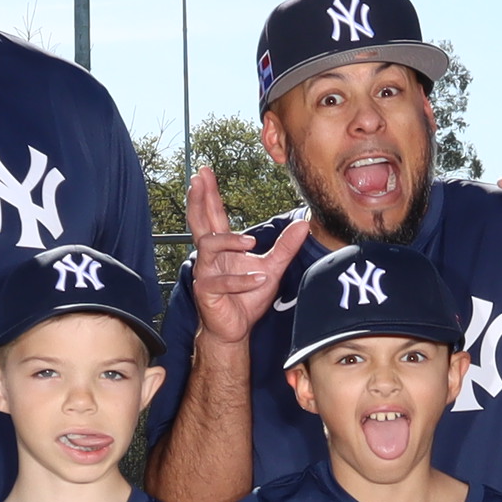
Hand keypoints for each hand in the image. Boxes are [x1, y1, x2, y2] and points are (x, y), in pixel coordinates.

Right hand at [181, 159, 307, 345]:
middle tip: (197, 179)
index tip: (204, 173)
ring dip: (230, 242)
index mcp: (223, 247)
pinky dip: (241, 280)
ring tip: (252, 244)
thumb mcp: (273, 267)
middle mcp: (210, 256)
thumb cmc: (248, 297)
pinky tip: (257, 280)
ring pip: (208, 247)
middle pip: (199, 222)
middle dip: (198, 200)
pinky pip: (220, 282)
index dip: (208, 194)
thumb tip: (304, 223)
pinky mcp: (206, 292)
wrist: (237, 328)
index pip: (213, 215)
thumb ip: (286, 246)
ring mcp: (205, 273)